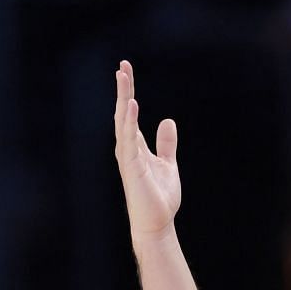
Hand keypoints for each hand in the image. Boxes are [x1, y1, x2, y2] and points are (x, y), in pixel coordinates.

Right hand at [113, 61, 180, 239]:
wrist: (157, 223)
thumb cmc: (159, 197)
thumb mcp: (167, 164)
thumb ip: (166, 144)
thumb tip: (167, 121)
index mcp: (135, 146)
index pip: (130, 113)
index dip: (128, 92)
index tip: (126, 70)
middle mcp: (128, 148)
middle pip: (123, 112)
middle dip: (123, 89)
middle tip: (123, 66)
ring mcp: (128, 157)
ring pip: (123, 121)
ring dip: (124, 99)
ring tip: (123, 77)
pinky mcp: (132, 166)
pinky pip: (129, 139)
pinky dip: (130, 121)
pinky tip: (132, 105)